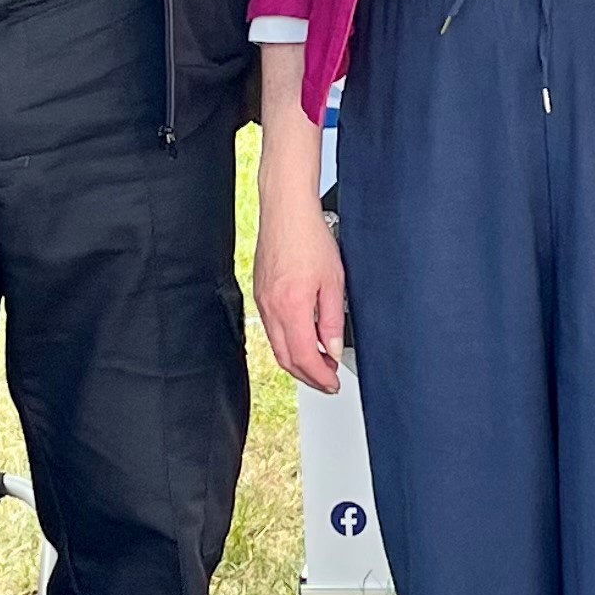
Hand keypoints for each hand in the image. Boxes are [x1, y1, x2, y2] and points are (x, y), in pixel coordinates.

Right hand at [254, 181, 348, 393]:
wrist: (286, 212)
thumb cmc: (309, 238)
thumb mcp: (334, 282)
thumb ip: (333, 320)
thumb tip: (332, 349)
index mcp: (291, 307)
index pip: (304, 357)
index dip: (320, 377)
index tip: (333, 383)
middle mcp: (272, 308)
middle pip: (286, 359)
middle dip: (308, 375)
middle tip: (327, 379)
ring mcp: (262, 302)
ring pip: (276, 346)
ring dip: (298, 360)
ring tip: (319, 362)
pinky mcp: (260, 294)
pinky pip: (271, 329)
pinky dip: (287, 342)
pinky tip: (303, 338)